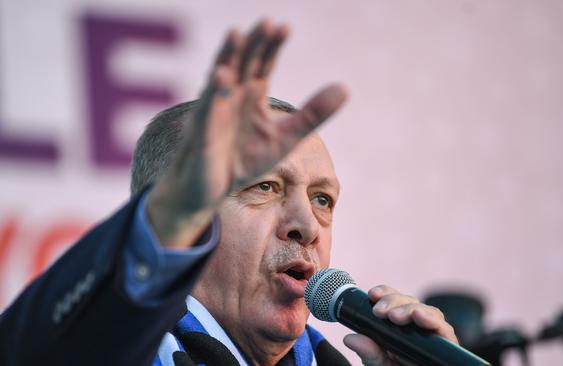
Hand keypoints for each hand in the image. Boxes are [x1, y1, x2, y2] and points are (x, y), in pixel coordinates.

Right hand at [147, 19, 346, 247]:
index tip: (285, 27)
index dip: (273, 46)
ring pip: (221, 76)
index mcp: (252, 95)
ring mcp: (215, 110)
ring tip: (237, 33)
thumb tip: (346, 88)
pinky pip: (208, 107)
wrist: (214, 189)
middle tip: (268, 22)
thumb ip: (313, 113)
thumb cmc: (245, 160)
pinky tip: (221, 75)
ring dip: (228, 55)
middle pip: (243, 62)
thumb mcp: (287, 137)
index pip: (263, 64)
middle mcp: (232, 96)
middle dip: (254, 43)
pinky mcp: (203, 130)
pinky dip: (214, 91)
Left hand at [343, 285, 457, 365]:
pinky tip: (419, 316)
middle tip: (379, 311)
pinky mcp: (447, 344)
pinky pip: (444, 328)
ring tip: (395, 316)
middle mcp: (417, 327)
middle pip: (409, 302)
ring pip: (425, 310)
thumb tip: (351, 338)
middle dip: (393, 301)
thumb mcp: (380, 365)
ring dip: (409, 309)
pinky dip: (432, 320)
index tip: (372, 294)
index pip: (394, 301)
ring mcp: (432, 334)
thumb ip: (369, 353)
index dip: (385, 293)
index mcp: (400, 327)